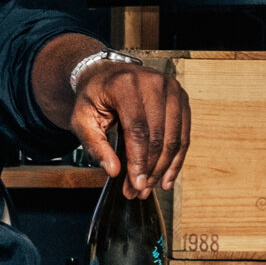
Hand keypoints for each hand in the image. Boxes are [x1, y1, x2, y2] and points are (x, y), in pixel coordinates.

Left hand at [72, 62, 190, 198]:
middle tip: (140, 190)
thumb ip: (94, 145)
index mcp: (125, 84)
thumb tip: (114, 170)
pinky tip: (167, 176)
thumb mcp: (82, 119)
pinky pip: (184, 133)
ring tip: (151, 187)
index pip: (137, 129)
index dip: (139, 160)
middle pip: (158, 135)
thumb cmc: (94, 96)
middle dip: (150, 168)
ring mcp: (171, 88)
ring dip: (164, 168)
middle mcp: (153, 82)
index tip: (135, 184)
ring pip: (175, 137)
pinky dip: (176, 158)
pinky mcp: (180, 97)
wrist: (107, 74)